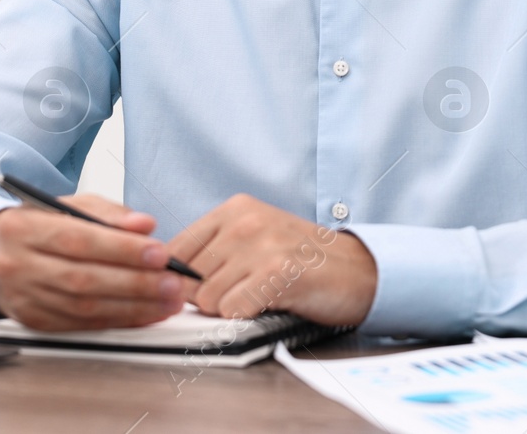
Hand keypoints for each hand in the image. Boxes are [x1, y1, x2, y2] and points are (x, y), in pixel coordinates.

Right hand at [0, 193, 192, 330]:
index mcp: (23, 228)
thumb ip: (109, 213)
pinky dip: (120, 321)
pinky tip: (147, 314)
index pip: (78, 240)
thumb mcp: (67, 205)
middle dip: (135, 283)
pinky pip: (83, 326)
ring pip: (85, 309)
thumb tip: (145, 225)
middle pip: (83, 279)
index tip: (159, 252)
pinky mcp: (36, 322)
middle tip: (172, 282)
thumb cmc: (38, 226)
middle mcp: (18, 266)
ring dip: (134, 307)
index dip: (121, 249)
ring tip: (168, 300)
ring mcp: (25, 299)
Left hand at [167, 194, 376, 325]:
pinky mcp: (276, 273)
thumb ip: (214, 250)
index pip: (175, 249)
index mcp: (234, 209)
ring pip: (207, 299)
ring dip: (228, 308)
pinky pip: (232, 310)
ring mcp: (260, 245)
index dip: (180, 279)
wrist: (359, 270)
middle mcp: (244, 221)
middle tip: (239, 294)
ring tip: (257, 296)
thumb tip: (167, 279)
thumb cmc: (304, 259)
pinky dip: (246, 316)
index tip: (197, 290)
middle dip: (206, 297)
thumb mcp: (255, 238)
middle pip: (188, 278)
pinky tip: (269, 303)